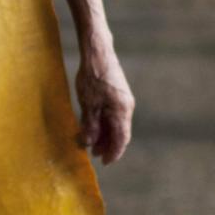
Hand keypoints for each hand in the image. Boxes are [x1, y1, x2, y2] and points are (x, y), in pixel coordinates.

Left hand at [75, 44, 134, 164]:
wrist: (98, 51)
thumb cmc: (92, 76)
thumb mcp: (87, 103)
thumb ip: (90, 124)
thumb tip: (89, 143)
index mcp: (122, 111)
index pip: (121, 139)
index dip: (113, 152)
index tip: (104, 162)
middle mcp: (127, 107)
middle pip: (120, 133)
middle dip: (108, 145)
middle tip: (94, 154)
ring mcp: (123, 100)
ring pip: (116, 124)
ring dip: (105, 134)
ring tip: (92, 142)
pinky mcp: (118, 94)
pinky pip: (114, 114)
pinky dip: (105, 123)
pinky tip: (94, 125)